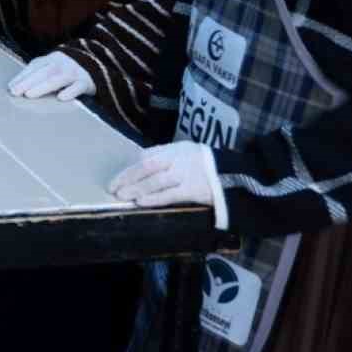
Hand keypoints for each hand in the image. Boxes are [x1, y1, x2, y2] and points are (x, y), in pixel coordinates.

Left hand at [8, 51, 94, 100]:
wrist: (99, 64)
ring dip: (42, 87)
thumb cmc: (69, 69)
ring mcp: (75, 72)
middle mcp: (63, 63)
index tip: (10, 87)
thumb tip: (16, 86)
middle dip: (28, 81)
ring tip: (29, 94)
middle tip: (15, 92)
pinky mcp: (87, 82)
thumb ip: (39, 73)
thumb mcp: (54, 66)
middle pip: (44, 72)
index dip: (22, 76)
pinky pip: (79, 86)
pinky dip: (70, 91)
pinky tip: (61, 98)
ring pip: (58, 78)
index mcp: (52, 58)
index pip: (35, 66)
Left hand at [109, 142, 226, 227]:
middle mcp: (178, 158)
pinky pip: (170, 194)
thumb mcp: (189, 153)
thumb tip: (143, 165)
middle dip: (127, 177)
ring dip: (136, 189)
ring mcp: (186, 173)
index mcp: (176, 149)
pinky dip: (153, 198)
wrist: (239, 175)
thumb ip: (169, 157)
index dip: (130, 167)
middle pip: (146, 166)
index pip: (147, 155)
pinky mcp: (194, 189)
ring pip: (155, 181)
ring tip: (122, 196)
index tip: (118, 176)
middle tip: (112, 187)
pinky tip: (141, 202)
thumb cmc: (210, 166)